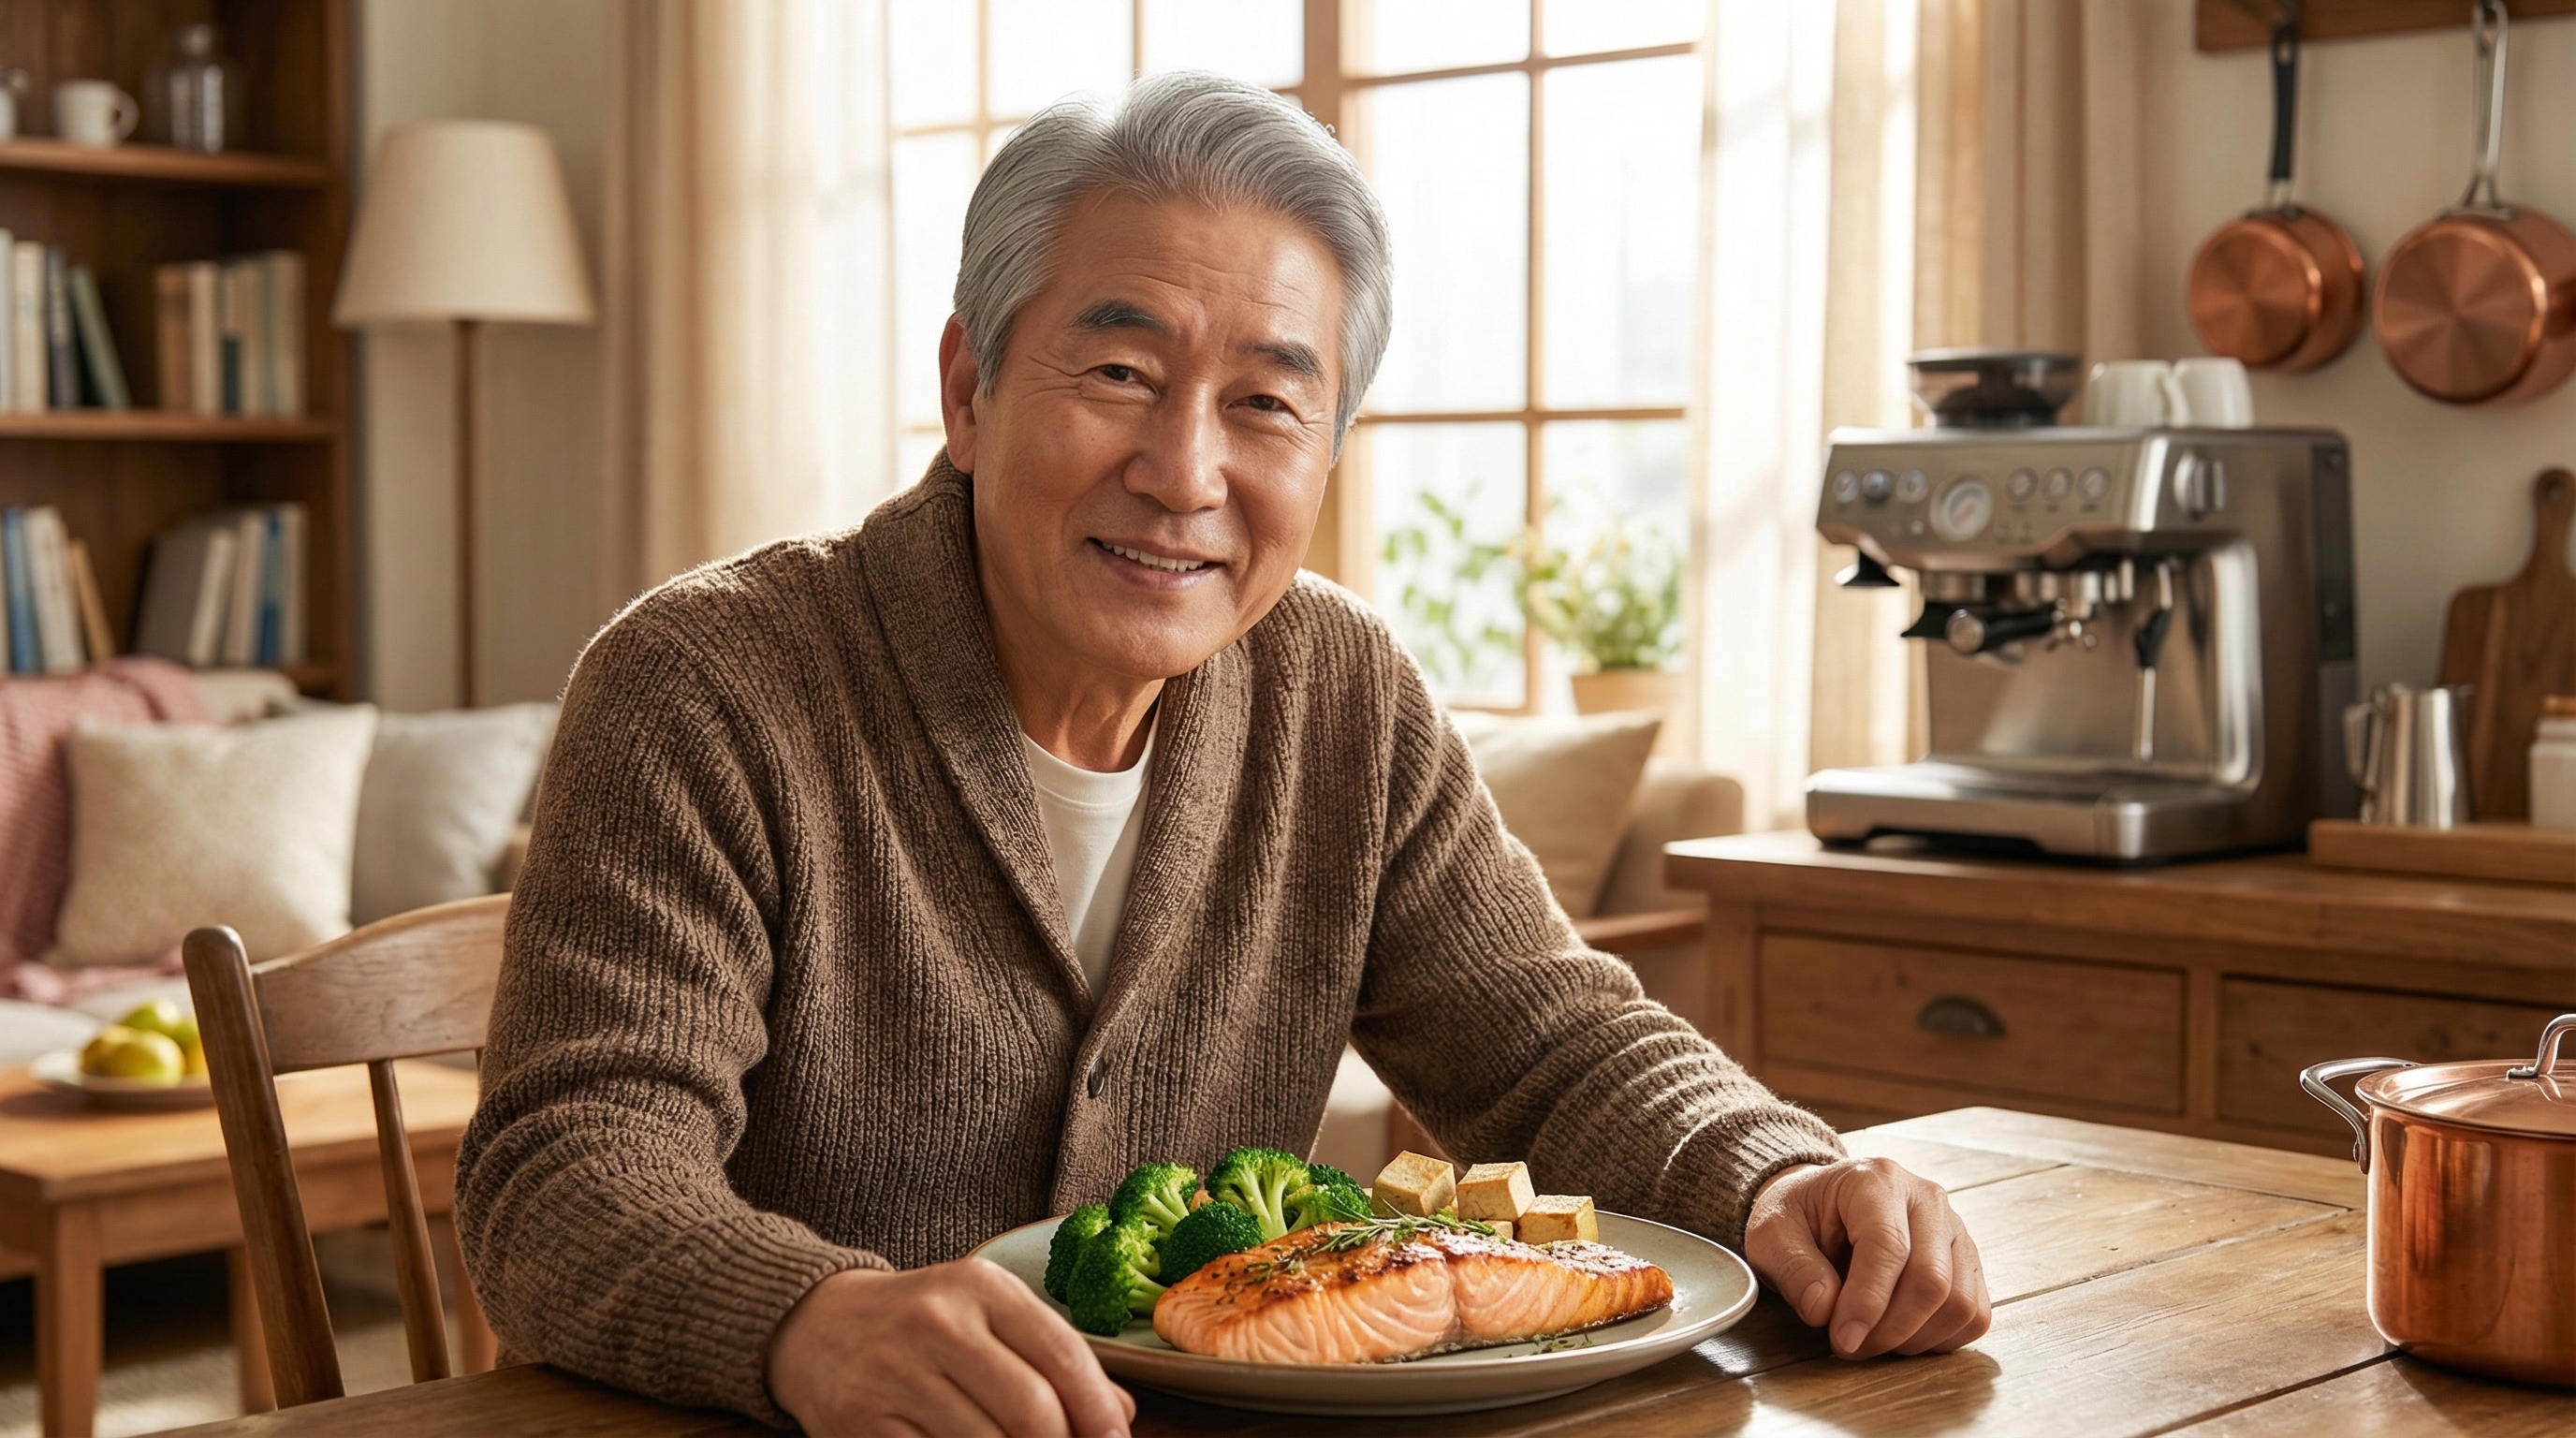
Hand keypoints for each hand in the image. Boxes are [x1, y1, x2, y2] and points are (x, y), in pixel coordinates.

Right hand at [766, 1260, 1135, 1437]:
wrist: (816, 1324)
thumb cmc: (922, 1322)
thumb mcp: (988, 1315)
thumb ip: (1053, 1356)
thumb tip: (1121, 1415)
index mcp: (980, 1286)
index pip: (1062, 1353)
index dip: (1099, 1410)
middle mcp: (936, 1322)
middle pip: (1031, 1409)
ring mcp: (894, 1374)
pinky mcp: (859, 1420)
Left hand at [1743, 1159, 1989, 1359]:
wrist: (1822, 1203)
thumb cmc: (1798, 1217)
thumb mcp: (1772, 1234)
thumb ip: (1794, 1268)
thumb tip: (1824, 1310)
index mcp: (1875, 1180)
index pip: (1888, 1247)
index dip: (1867, 1302)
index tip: (1843, 1340)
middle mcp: (1926, 1198)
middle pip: (1932, 1279)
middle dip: (1890, 1329)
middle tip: (1851, 1347)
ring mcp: (1954, 1229)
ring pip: (1959, 1302)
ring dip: (1915, 1339)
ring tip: (1873, 1339)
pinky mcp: (1966, 1260)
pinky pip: (1974, 1314)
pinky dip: (1941, 1339)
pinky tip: (1901, 1335)